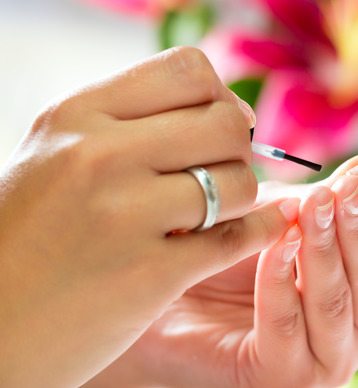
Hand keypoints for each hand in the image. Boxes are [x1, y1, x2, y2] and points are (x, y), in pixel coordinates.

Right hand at [0, 47, 294, 387]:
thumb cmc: (28, 239)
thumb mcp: (56, 156)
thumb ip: (129, 125)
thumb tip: (225, 108)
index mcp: (77, 116)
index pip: (189, 70)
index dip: (218, 99)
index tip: (215, 130)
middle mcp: (100, 156)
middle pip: (225, 124)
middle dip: (238, 150)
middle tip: (222, 174)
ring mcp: (125, 215)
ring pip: (239, 182)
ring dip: (242, 199)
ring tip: (215, 214)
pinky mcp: (149, 274)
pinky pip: (237, 238)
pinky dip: (258, 233)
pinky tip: (255, 232)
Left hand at [125, 165, 357, 387]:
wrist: (163, 287)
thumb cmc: (233, 247)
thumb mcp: (287, 212)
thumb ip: (330, 200)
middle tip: (344, 192)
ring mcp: (329, 359)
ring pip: (338, 302)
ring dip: (323, 252)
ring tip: (309, 210)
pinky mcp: (284, 377)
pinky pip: (289, 324)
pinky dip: (281, 280)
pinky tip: (273, 245)